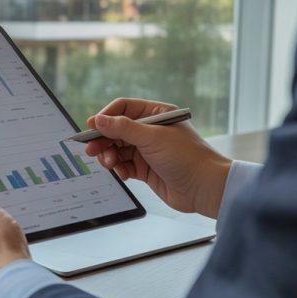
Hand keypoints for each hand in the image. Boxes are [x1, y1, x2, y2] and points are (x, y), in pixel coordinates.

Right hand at [85, 98, 231, 217]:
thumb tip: (99, 120)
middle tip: (91, 150)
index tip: (91, 126)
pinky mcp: (146, 169)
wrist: (205, 188)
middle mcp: (151, 130)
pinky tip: (122, 174)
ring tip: (110, 164)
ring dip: (110, 156)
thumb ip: (123, 128)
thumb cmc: (187, 157)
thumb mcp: (152, 138)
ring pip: (118, 149)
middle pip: (117, 130)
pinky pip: (124, 165)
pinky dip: (119, 169)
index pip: (124, 108)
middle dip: (104, 140)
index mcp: (156, 114)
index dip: (106, 116)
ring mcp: (148, 150)